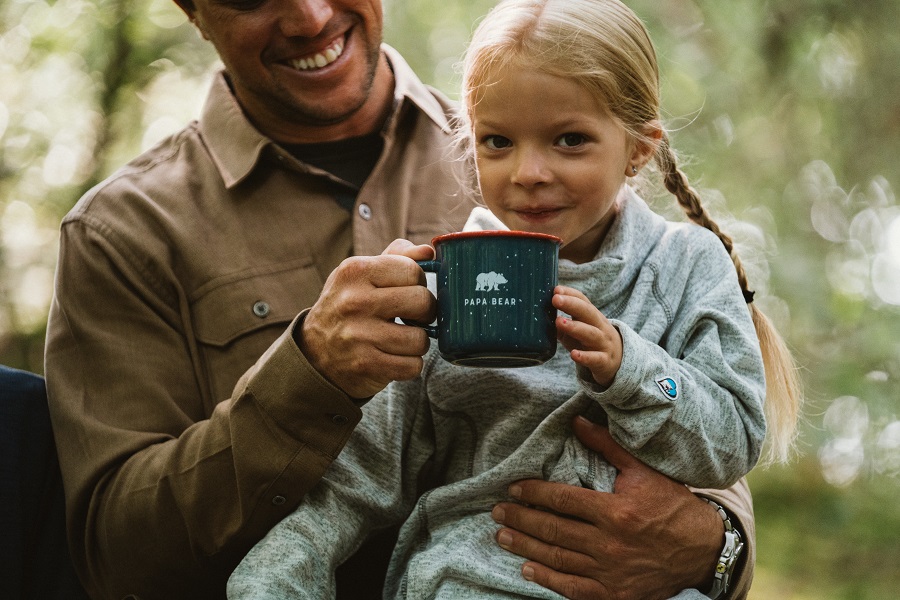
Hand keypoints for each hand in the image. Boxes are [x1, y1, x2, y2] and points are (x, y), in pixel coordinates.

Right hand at [299, 239, 435, 397]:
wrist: (313, 353)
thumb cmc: (347, 306)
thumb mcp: (361, 274)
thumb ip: (397, 257)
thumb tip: (428, 250)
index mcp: (355, 271)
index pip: (412, 270)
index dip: (418, 282)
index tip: (407, 291)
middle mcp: (354, 302)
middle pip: (422, 301)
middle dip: (425, 312)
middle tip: (412, 316)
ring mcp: (359, 336)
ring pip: (420, 339)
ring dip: (417, 342)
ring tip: (401, 339)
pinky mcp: (366, 365)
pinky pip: (412, 366)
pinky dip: (409, 365)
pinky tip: (394, 357)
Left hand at [491, 417, 721, 599]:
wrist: (702, 551)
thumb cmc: (672, 506)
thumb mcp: (644, 471)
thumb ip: (607, 446)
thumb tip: (576, 420)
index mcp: (614, 511)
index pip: (562, 500)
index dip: (533, 493)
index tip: (513, 488)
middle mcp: (608, 544)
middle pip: (552, 530)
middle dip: (520, 519)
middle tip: (497, 511)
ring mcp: (609, 573)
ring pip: (556, 559)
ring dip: (525, 548)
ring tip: (502, 536)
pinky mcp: (613, 595)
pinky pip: (572, 588)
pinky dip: (547, 579)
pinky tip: (527, 570)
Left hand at [553, 286, 621, 386]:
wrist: (618, 362)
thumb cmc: (590, 343)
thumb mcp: (578, 330)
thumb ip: (562, 324)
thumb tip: (539, 316)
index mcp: (592, 317)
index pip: (583, 301)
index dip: (570, 294)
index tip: (556, 290)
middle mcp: (600, 327)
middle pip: (588, 312)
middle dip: (572, 304)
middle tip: (555, 299)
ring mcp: (604, 344)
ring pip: (591, 334)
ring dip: (575, 327)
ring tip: (559, 322)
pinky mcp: (604, 361)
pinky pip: (595, 358)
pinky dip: (585, 356)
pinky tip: (574, 354)